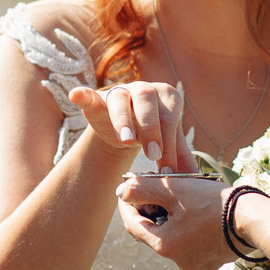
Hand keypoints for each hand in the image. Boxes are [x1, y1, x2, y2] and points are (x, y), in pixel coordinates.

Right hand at [68, 81, 187, 173]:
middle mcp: (144, 89)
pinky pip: (90, 95)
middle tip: (152, 155)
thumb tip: (193, 180)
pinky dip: (84, 95)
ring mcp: (120, 92)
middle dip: (151, 129)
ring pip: (120, 99)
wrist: (124, 130)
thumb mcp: (167, 143)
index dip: (169, 143)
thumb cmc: (151, 134)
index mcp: (167, 96)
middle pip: (147, 102)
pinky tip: (76, 95)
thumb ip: (179, 157)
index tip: (167, 169)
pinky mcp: (97, 99)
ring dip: (123, 120)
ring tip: (125, 140)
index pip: (169, 117)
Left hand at [117, 174, 243, 269]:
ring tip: (181, 198)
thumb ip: (142, 189)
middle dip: (150, 210)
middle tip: (155, 189)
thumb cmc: (213, 203)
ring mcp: (196, 263)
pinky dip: (189, 228)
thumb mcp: (175, 191)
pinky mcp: (212, 261)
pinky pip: (192, 243)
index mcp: (163, 245)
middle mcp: (177, 260)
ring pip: (173, 237)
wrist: (254, 220)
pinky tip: (199, 212)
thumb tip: (122, 192)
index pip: (132, 225)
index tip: (126, 188)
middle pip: (152, 232)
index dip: (126, 204)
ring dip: (171, 219)